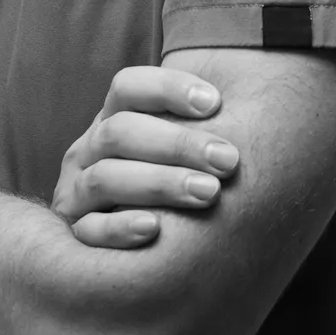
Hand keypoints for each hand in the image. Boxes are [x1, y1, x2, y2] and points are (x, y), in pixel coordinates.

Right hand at [54, 67, 240, 249]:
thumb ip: (204, 124)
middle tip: (228, 160)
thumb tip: (259, 100)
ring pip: (106, 178)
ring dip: (159, 183)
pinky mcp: (77, 232)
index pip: (127, 87)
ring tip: (208, 193)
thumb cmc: (177, 179)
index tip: (216, 103)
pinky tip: (154, 229)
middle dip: (177, 144)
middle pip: (120, 132)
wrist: (135, 247)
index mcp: (114, 117)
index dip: (168, 89)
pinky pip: (90, 230)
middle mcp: (90, 150)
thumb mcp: (181, 147)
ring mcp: (77, 191)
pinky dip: (119, 227)